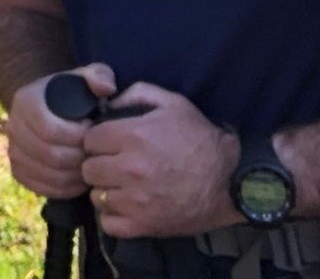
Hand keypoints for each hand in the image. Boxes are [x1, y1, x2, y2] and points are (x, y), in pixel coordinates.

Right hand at [7, 63, 116, 199]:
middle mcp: (13, 126)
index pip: (51, 130)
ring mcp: (13, 151)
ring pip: (48, 175)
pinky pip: (42, 188)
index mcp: (26, 101)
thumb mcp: (84, 77)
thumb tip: (106, 89)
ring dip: (74, 176)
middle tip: (96, 155)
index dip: (78, 137)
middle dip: (79, 159)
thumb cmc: (69, 93)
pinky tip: (78, 180)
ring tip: (90, 167)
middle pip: (50, 156)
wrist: (46, 107)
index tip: (94, 133)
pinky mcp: (18, 171)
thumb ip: (98, 76)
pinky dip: (64, 189)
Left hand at [80, 82, 240, 237]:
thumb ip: (136, 93)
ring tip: (123, 185)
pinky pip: (109, 223)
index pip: (89, 139)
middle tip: (115, 164)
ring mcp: (136, 200)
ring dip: (107, 190)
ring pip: (97, 196)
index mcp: (134, 136)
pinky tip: (127, 205)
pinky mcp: (145, 225)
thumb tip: (107, 101)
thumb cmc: (200, 139)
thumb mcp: (172, 103)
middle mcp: (130, 168)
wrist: (230, 181)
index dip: (98, 140)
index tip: (108, 144)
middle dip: (99, 164)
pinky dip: (114, 216)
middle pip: (89, 168)